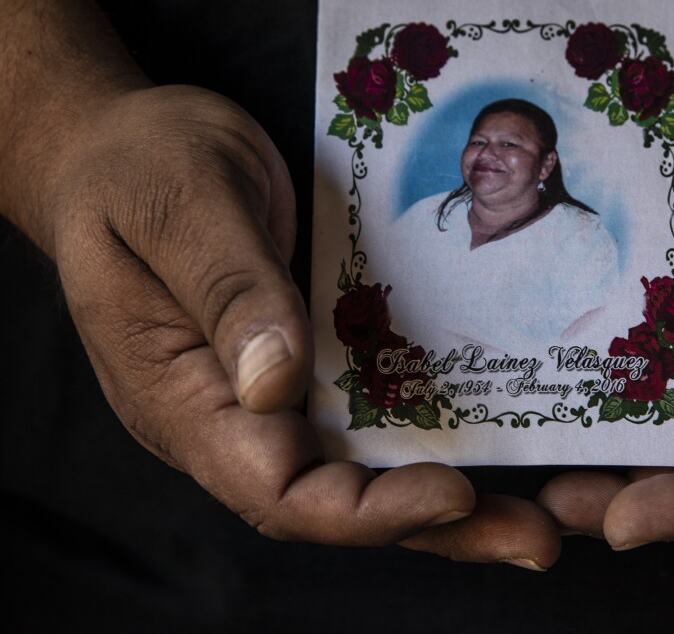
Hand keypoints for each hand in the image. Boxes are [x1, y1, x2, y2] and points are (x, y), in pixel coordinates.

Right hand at [50, 84, 559, 563]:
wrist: (121, 146)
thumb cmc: (134, 166)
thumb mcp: (177, 204)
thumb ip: (227, 289)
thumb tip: (276, 384)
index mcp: (181, 397)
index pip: (273, 492)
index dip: (366, 510)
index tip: (454, 490)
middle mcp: (230, 415)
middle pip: (332, 501)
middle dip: (436, 526)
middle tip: (536, 538)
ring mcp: (269, 392)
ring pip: (360, 468)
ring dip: (447, 496)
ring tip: (539, 511)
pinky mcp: (305, 358)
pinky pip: (368, 413)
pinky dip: (429, 432)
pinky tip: (499, 430)